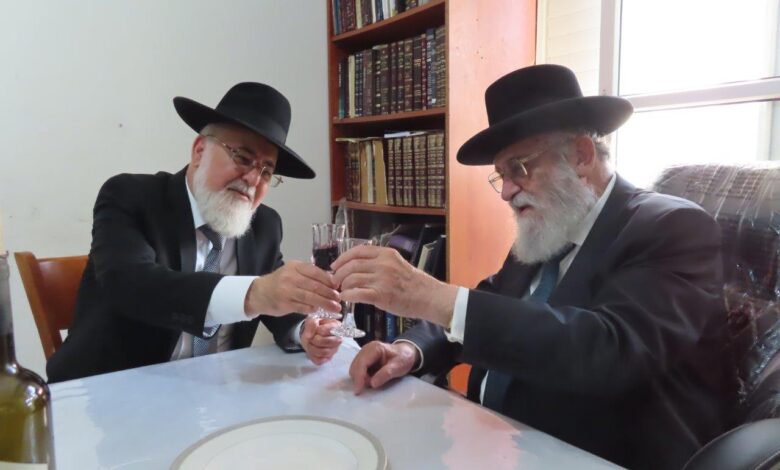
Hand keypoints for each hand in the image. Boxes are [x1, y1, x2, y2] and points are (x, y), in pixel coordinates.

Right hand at [245, 260, 340, 316]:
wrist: (259, 293)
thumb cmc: (280, 282)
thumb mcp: (293, 272)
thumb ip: (309, 275)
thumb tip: (331, 281)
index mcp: (295, 267)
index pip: (316, 272)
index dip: (329, 280)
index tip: (338, 286)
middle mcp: (291, 277)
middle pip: (315, 286)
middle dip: (329, 293)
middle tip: (339, 298)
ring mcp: (287, 291)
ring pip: (310, 297)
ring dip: (325, 303)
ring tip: (335, 307)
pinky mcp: (285, 304)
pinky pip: (303, 307)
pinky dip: (312, 309)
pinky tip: (319, 310)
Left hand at [300, 316, 342, 364]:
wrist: (311, 333)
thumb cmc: (314, 326)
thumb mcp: (312, 319)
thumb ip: (312, 324)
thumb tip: (310, 335)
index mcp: (336, 327)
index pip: (328, 330)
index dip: (319, 330)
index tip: (316, 329)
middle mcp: (338, 339)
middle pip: (329, 342)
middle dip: (316, 340)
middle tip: (313, 337)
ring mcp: (333, 350)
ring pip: (324, 352)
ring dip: (313, 348)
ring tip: (311, 343)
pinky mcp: (327, 358)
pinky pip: (319, 361)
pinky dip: (313, 356)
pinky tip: (312, 350)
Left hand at [331, 246, 457, 326]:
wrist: (429, 297)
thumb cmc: (414, 284)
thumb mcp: (398, 264)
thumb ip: (380, 263)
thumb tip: (359, 266)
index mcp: (386, 254)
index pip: (358, 251)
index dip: (343, 258)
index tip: (335, 265)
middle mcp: (383, 264)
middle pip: (351, 265)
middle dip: (339, 274)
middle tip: (335, 281)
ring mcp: (382, 279)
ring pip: (351, 279)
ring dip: (343, 286)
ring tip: (343, 291)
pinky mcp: (381, 295)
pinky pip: (356, 294)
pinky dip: (348, 296)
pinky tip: (346, 299)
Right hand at [349, 341, 418, 393]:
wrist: (406, 354)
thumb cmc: (403, 359)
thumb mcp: (398, 367)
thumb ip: (386, 374)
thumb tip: (372, 383)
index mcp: (374, 348)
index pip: (361, 363)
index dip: (359, 377)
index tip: (358, 391)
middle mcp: (366, 349)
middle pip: (355, 366)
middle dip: (360, 379)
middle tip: (372, 385)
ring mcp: (363, 354)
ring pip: (354, 369)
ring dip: (361, 378)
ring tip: (375, 380)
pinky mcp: (363, 359)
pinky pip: (358, 370)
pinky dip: (362, 377)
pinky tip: (372, 378)